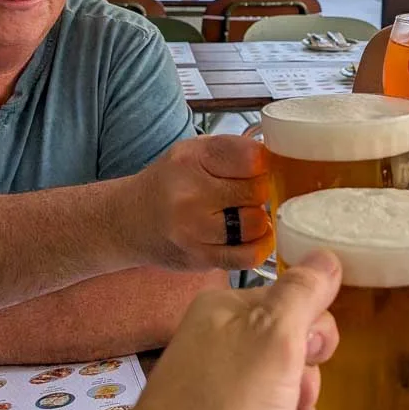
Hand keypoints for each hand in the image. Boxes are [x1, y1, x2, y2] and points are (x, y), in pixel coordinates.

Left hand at [82, 250, 340, 409]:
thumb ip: (304, 293)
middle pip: (300, 364)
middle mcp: (223, 357)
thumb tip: (326, 255)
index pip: (296, 306)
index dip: (314, 335)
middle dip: (305, 392)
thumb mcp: (273, 336)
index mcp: (228, 316)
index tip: (308, 354)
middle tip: (283, 404)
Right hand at [134, 135, 273, 270]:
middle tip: (248, 192)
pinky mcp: (198, 258)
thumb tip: (280, 160)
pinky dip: (258, 245)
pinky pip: (247, 256)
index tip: (259, 167)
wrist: (128, 221)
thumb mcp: (194, 152)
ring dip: (257, 218)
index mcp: (191, 159)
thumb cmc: (169, 183)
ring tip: (244, 212)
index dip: (264, 163)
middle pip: (257, 190)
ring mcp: (193, 230)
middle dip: (259, 191)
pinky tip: (251, 236)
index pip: (252, 157)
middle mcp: (189, 194)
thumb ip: (234, 151)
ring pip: (256, 224)